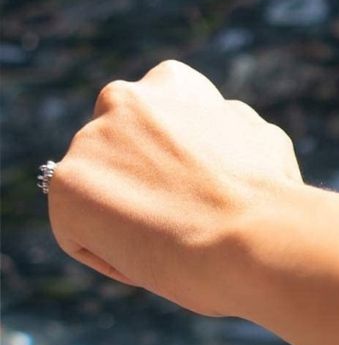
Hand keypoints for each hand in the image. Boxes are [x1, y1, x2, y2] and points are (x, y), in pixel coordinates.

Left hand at [47, 60, 302, 313]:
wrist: (251, 235)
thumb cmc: (268, 197)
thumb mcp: (258, 139)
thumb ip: (224, 131)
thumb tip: (220, 136)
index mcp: (171, 83)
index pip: (153, 109)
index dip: (171, 148)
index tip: (191, 179)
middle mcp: (123, 101)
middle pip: (116, 149)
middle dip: (138, 180)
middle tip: (177, 216)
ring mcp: (89, 142)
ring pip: (96, 192)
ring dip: (124, 218)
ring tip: (172, 244)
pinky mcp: (65, 186)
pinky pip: (80, 232)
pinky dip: (112, 254)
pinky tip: (152, 261)